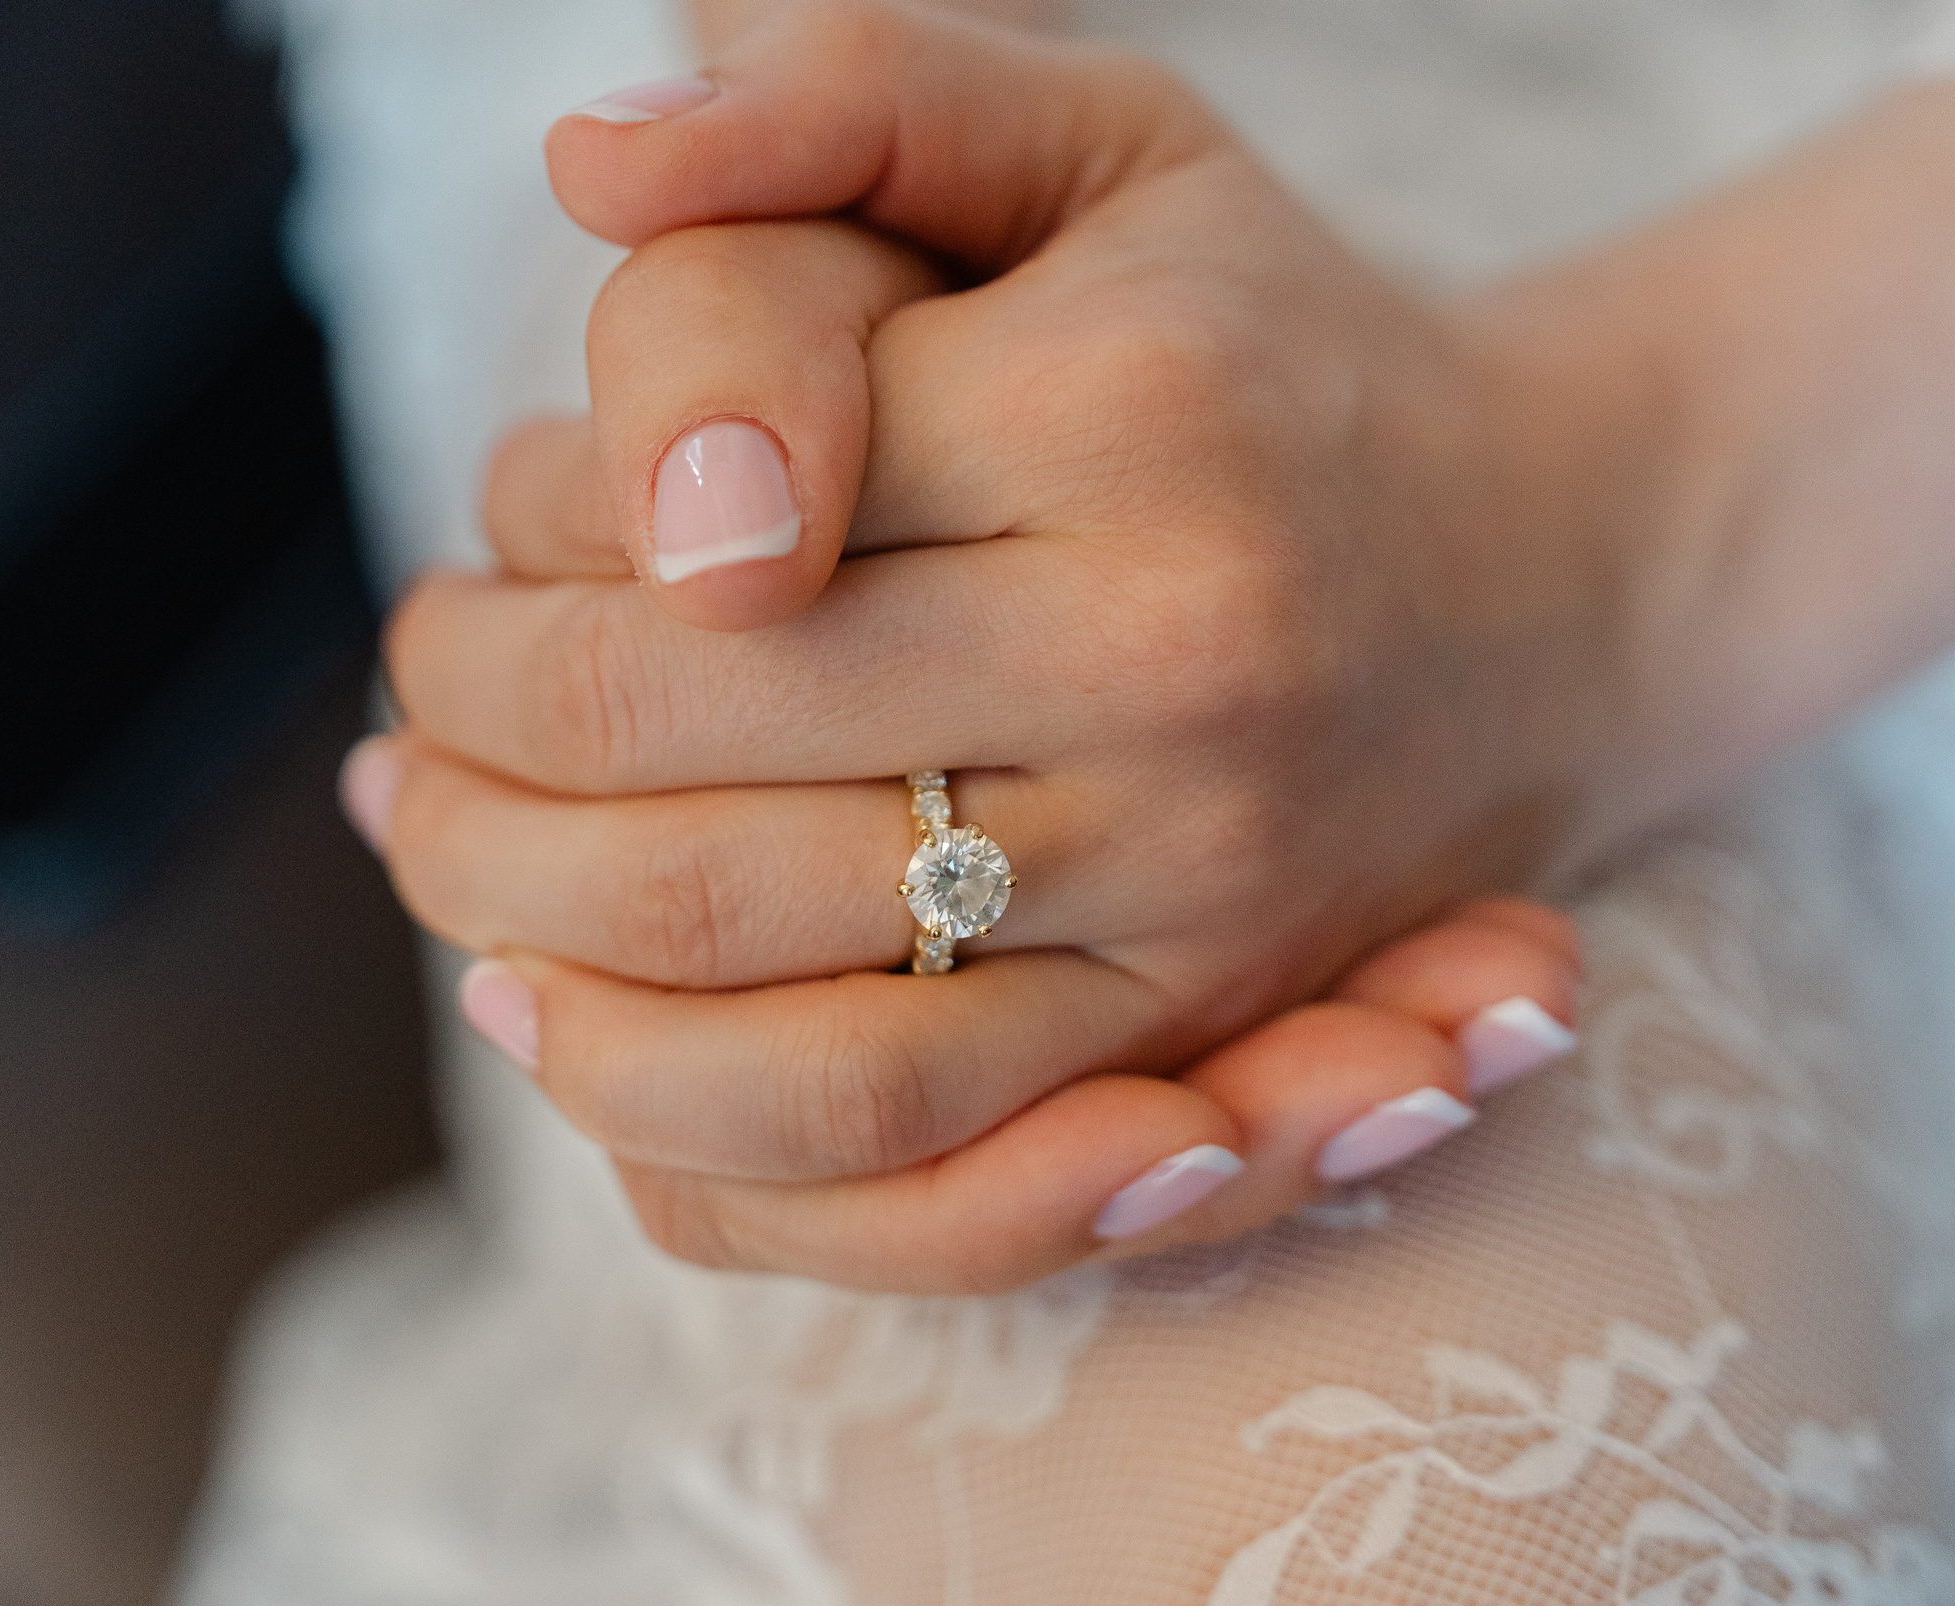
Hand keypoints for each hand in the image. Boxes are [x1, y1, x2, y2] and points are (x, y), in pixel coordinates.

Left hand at [359, 5, 1635, 1287]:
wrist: (1548, 569)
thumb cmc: (1263, 338)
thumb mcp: (1094, 141)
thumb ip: (840, 101)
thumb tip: (584, 169)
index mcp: (1120, 412)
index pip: (686, 524)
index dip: (514, 558)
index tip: (472, 558)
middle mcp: (1175, 663)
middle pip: (673, 762)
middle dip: (467, 753)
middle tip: (407, 729)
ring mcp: (1203, 879)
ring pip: (764, 996)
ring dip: (529, 949)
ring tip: (443, 868)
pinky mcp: (1203, 1030)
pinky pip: (901, 1151)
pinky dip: (688, 1121)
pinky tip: (570, 1038)